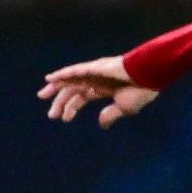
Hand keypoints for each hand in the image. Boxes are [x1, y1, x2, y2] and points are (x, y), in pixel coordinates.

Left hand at [38, 56, 158, 127]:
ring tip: (42, 95)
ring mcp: (93, 72)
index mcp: (103, 89)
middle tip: (51, 115)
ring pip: (69, 80)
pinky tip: (50, 79)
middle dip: (60, 102)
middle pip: (72, 90)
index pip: (81, 98)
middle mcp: (95, 80)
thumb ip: (110, 115)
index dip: (71, 108)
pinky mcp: (94, 68)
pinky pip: (74, 71)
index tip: (64, 120)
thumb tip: (101, 125)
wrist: (149, 75)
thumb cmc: (141, 90)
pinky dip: (62, 74)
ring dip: (55, 88)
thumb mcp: (124, 108)